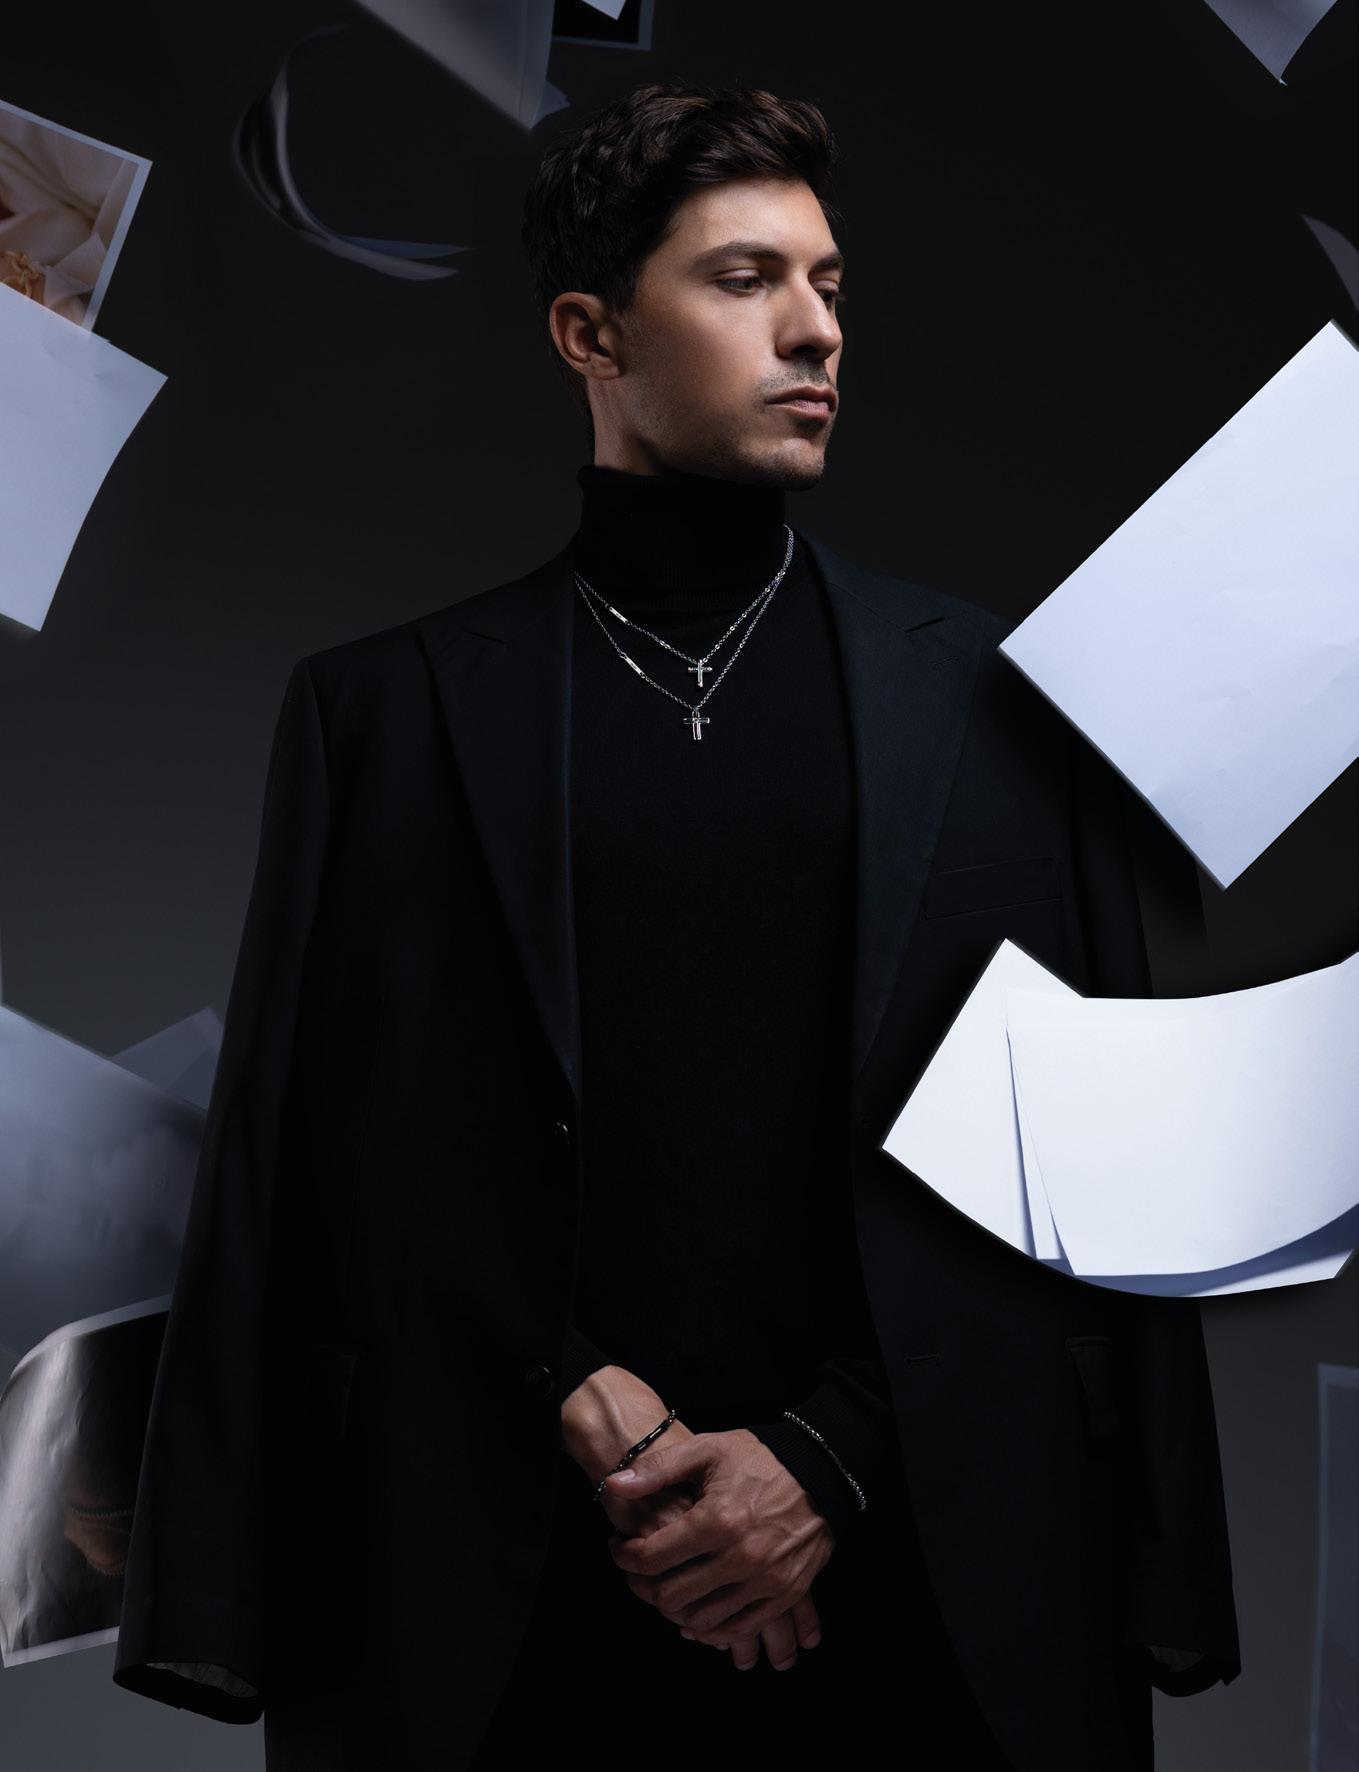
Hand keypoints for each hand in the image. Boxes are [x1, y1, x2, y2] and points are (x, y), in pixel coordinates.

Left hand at [599, 1472, 825, 1669]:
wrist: (821, 1474)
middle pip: (671, 1595)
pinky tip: (697, 1612)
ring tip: (667, 1588)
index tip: (619, 1548)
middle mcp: (739, 1557)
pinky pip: (738, 1629)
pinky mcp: (783, 1595)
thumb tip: (615, 1483)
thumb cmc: (761, 1460)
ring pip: (701, 1619)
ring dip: (675, 1610)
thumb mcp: (708, 1450)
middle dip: (644, 1586)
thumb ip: (658, 1469)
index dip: (625, 1557)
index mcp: (716, 1520)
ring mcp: (764, 1581)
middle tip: (638, 1572)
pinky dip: (712, 1629)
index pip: (652, 1557)